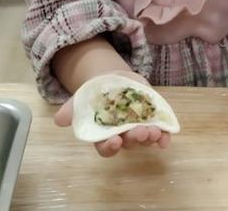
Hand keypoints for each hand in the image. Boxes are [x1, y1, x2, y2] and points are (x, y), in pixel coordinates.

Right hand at [53, 70, 172, 157]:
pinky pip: (160, 131)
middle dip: (135, 138)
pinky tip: (168, 134)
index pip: (106, 148)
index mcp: (104, 135)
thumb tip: (59, 119)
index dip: (110, 147)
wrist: (111, 80)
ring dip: (152, 136)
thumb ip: (71, 109)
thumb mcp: (80, 99)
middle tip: (141, 132)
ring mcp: (138, 128)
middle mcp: (122, 136)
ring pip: (146, 138)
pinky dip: (165, 134)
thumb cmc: (94, 94)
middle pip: (129, 142)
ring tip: (155, 131)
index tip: (115, 142)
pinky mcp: (151, 118)